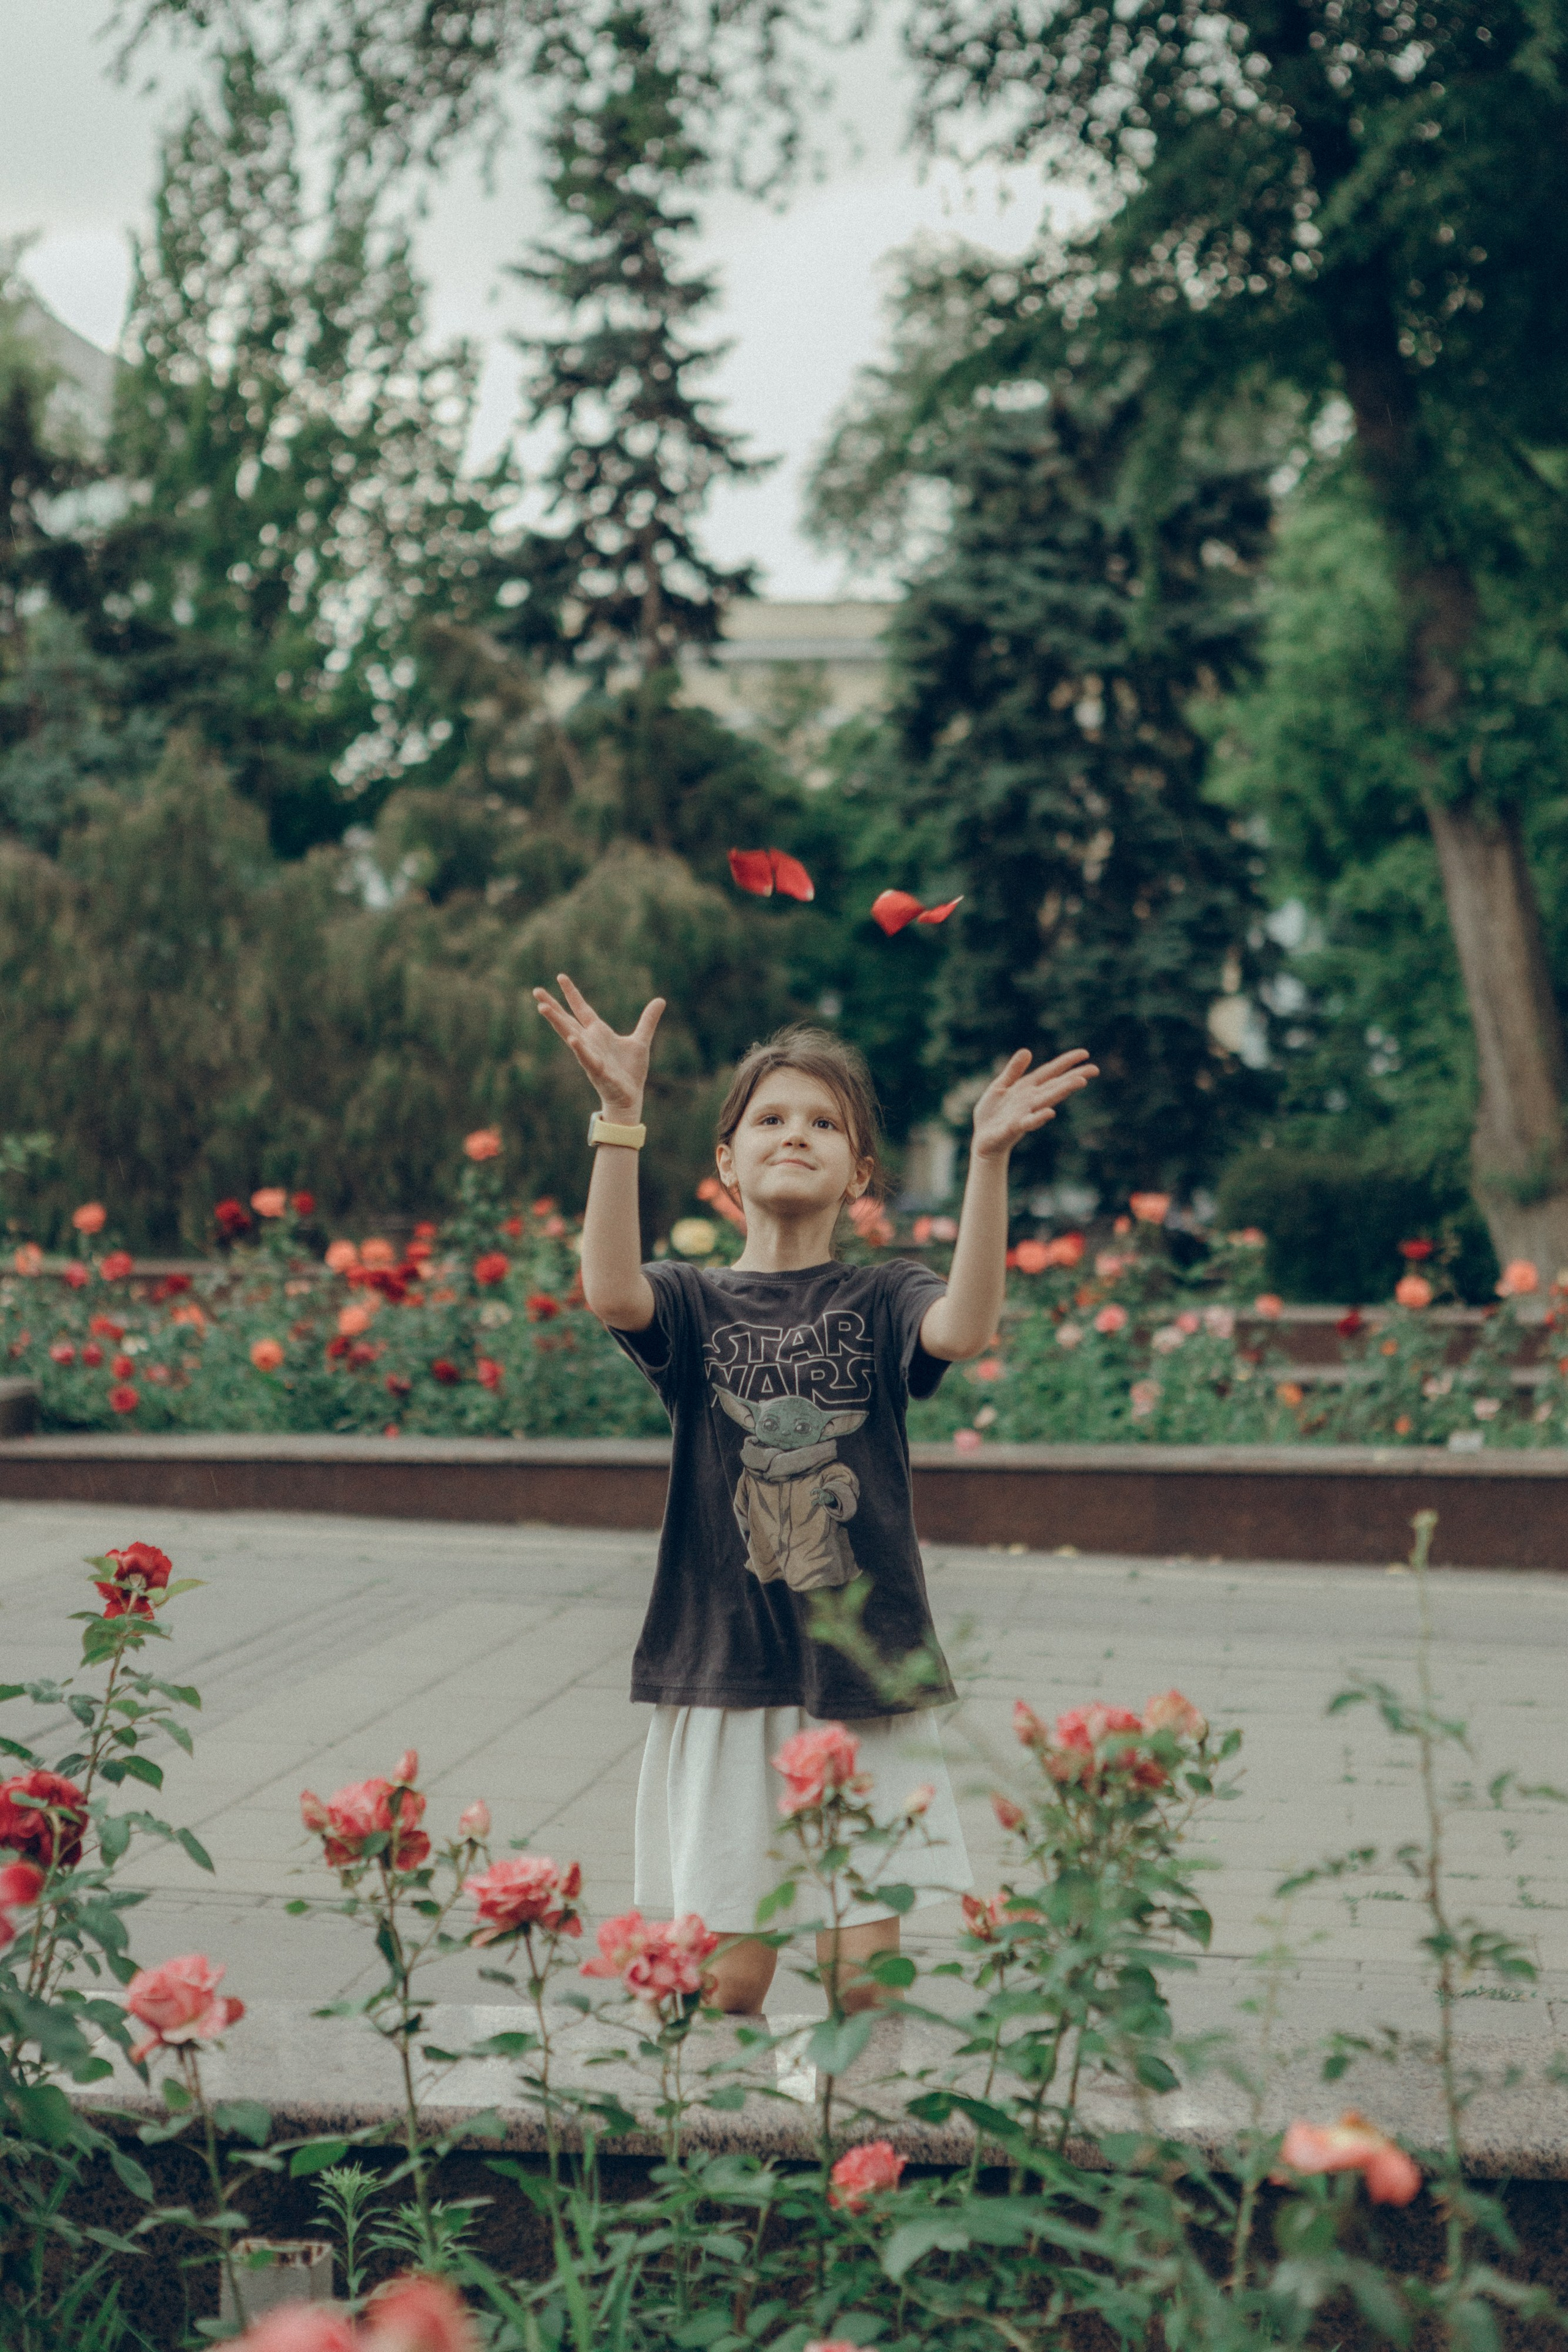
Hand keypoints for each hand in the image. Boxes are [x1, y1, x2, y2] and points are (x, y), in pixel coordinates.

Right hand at [532, 973, 664, 1117]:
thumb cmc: (630, 1071)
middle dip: (552, 1006)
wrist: (629, 1097)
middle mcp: (589, 1042)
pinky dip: (580, 1048)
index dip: (572, 993)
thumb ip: (648, 1020)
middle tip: (536, 991)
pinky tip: (572, 1038)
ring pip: (570, 1035)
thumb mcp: (641, 1041)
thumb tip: (660, 1000)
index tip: (560, 977)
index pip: (581, 1009)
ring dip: (557, 1022)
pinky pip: (587, 1058)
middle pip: (567, 1020)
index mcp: (598, 1033)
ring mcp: (591, 1055)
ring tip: (543, 1008)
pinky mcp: (598, 1070)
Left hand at [971, 1048, 1097, 1160]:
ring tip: (1079, 1083)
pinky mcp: (1012, 1128)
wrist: (981, 1140)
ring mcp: (1024, 1114)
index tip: (1085, 1053)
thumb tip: (1027, 1051)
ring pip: (1046, 1101)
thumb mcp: (1000, 1086)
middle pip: (1055, 1086)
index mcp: (1027, 1088)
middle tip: (1094, 1070)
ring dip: (1061, 1092)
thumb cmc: (992, 1113)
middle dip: (1073, 1078)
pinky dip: (1038, 1118)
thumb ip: (1013, 1070)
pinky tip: (1049, 1113)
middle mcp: (1030, 1100)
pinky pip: (1027, 1122)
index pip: (1050, 1072)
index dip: (1066, 1062)